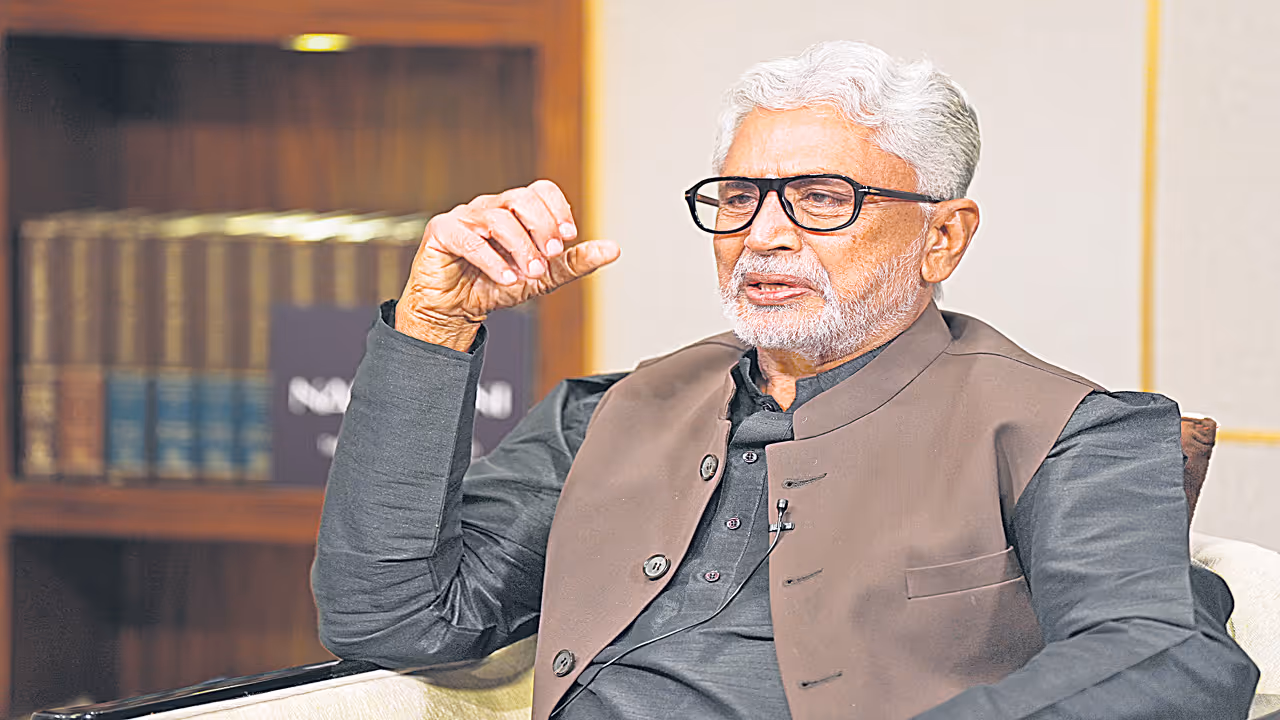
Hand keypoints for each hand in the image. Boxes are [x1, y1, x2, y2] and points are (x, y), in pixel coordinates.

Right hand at [396, 180, 619, 349]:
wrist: (454, 310)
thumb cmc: (493, 286)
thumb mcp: (542, 277)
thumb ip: (573, 262)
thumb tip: (611, 250)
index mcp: (514, 211)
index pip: (540, 190)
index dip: (558, 209)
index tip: (568, 236)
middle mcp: (490, 208)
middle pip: (521, 198)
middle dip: (542, 227)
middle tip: (550, 256)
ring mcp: (464, 217)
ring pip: (498, 219)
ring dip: (520, 248)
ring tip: (529, 274)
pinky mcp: (441, 233)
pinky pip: (469, 239)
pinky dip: (492, 260)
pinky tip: (506, 278)